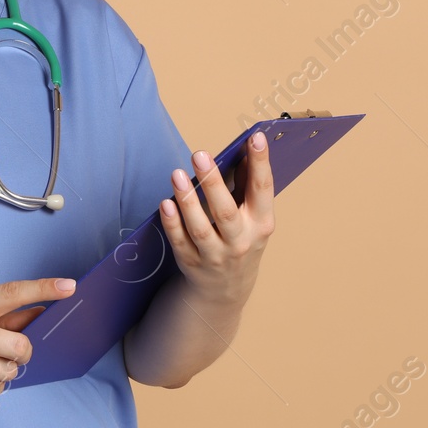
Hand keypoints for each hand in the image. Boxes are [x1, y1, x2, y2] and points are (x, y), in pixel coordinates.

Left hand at [156, 130, 275, 307]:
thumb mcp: (254, 218)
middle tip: (200, 154)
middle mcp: (240, 241)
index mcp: (261, 224)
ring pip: (200, 229)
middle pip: (226, 212)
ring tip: (177, 174)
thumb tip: (244, 150)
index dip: (260, 164)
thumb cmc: (241, 240)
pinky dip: (172, 224)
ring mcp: (215, 256)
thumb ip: (248, 186)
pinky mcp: (191, 263)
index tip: (256, 138)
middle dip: (213, 182)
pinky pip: (180, 242)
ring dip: (187, 201)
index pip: (262, 190)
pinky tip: (165, 203)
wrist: (227, 290)